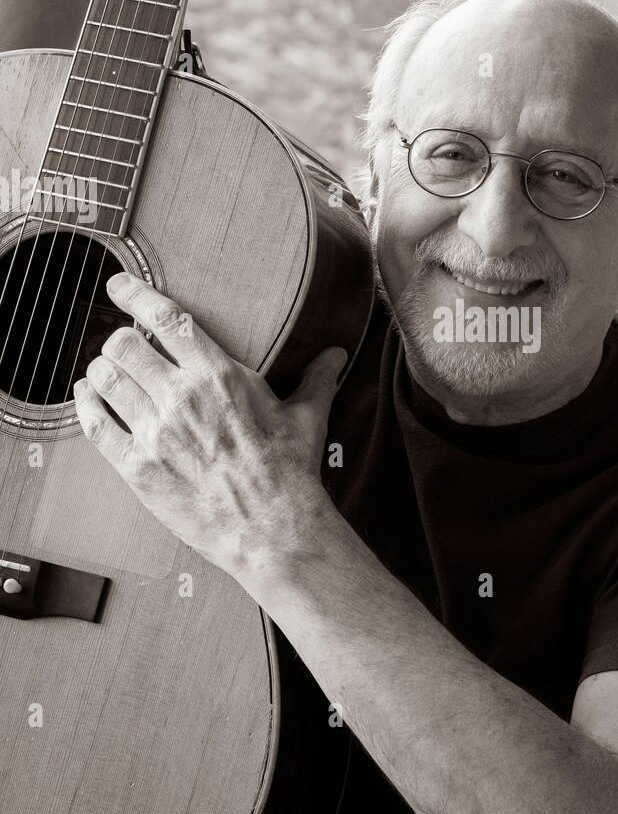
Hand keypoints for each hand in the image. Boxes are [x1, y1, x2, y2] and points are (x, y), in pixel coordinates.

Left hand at [73, 273, 346, 584]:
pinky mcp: (138, 468)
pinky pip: (96, 425)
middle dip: (118, 340)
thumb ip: (315, 379)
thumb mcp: (307, 418)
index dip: (135, 295)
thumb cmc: (290, 473)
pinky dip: (86, 405)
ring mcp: (156, 432)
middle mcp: (181, 397)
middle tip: (121, 344)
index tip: (119, 285)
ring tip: (103, 370)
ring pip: (105, 379)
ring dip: (100, 369)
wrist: (272, 529)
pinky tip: (87, 397)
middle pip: (123, 345)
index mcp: (220, 375)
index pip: (166, 319)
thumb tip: (335, 354)